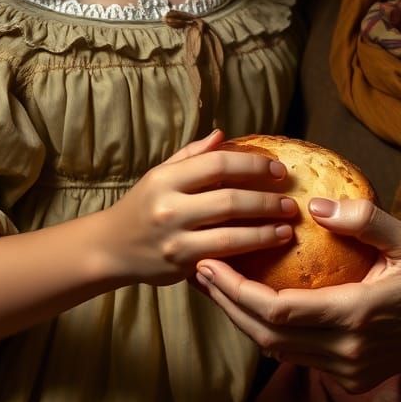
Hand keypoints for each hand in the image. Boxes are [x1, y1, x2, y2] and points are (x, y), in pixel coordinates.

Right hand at [96, 129, 298, 286]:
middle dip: (266, 201)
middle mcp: (169, 208)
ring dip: (265, 231)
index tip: (277, 170)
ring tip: (287, 227)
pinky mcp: (180, 266)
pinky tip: (268, 245)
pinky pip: (223, 257)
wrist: (110, 248)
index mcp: (166, 178)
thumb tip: (223, 135)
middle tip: (290, 201)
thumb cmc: (143, 205)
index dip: (252, 165)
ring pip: (230, 235)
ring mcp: (175, 239)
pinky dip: (249, 251)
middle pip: (229, 200)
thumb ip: (192, 155)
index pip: (218, 164)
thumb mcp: (160, 174)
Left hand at [195, 197, 400, 391]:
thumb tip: (316, 204)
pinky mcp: (348, 377)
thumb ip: (364, 219)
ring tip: (215, 285)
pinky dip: (267, 330)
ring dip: (241, 318)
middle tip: (198, 270)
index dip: (238, 291)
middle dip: (227, 304)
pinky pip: (295, 356)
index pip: (279, 310)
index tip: (210, 265)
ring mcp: (346, 370)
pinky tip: (252, 304)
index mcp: (357, 315)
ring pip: (276, 350)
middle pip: (266, 334)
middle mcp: (346, 351)